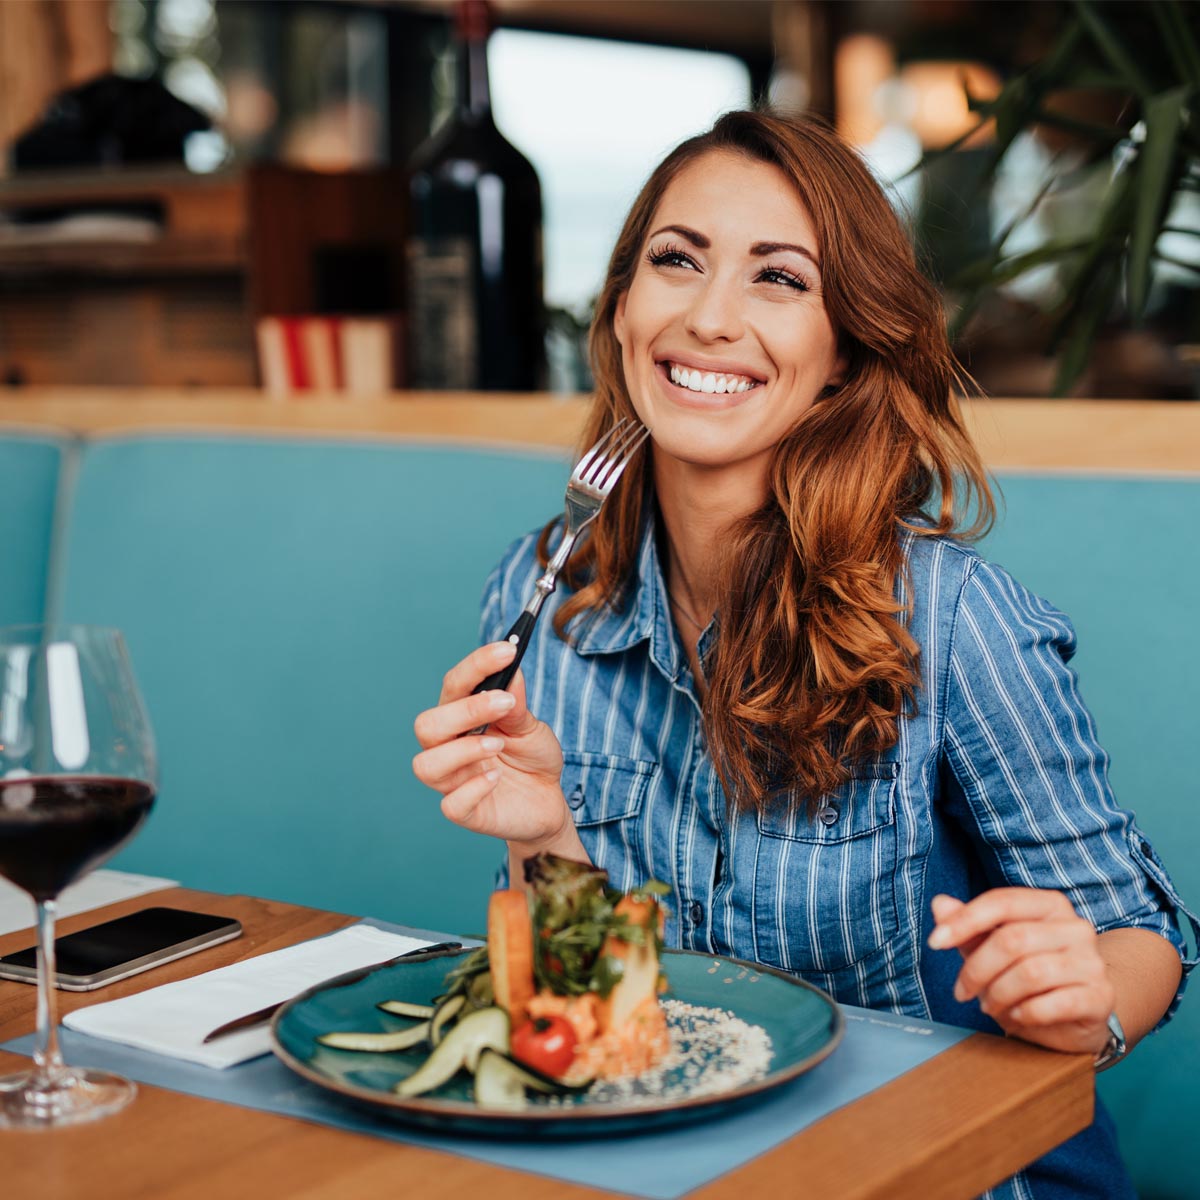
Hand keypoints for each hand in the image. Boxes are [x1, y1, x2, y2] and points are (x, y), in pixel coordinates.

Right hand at [412, 641, 569, 848]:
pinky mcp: (466, 812)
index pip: (454, 686)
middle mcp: (449, 747)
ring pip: (426, 764)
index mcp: (461, 719)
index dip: (476, 665)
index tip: (508, 650)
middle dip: (464, 711)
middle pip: (427, 725)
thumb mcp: (532, 727)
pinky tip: (496, 778)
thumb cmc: (533, 759)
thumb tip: (511, 670)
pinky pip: (451, 805)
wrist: (548, 803)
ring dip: (462, 750)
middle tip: (504, 703)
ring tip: (498, 745)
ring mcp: (453, 781)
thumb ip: (517, 703)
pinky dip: (472, 788)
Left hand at [929, 889, 1115, 1056]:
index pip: (1001, 902)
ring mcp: (1092, 962)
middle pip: (1012, 939)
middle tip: (963, 992)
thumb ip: (967, 926)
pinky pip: (1054, 1004)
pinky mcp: (1101, 997)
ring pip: (1030, 972)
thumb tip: (940, 904)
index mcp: (1049, 905)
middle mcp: (1076, 927)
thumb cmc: (1029, 973)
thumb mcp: (992, 947)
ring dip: (998, 994)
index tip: (934, 941)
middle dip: (977, 969)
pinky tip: (1016, 1016)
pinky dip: (1025, 1013)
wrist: (1078, 1014)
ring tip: (989, 1005)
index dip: (963, 920)